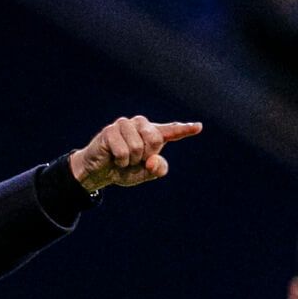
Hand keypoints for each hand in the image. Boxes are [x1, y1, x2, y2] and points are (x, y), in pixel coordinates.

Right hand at [71, 116, 201, 191]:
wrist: (99, 172)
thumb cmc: (124, 169)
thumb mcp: (145, 174)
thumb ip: (158, 169)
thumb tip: (153, 160)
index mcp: (152, 134)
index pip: (172, 131)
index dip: (185, 130)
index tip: (198, 127)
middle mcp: (140, 125)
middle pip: (155, 139)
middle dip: (145, 155)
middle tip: (134, 159)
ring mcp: (125, 125)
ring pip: (137, 146)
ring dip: (130, 160)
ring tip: (123, 159)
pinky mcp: (110, 130)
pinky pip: (123, 151)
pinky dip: (120, 161)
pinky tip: (114, 158)